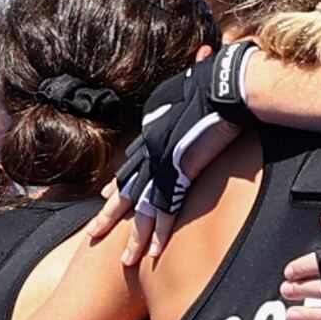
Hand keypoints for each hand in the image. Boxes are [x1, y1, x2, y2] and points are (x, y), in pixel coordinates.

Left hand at [109, 46, 255, 260]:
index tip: (107, 197)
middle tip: (93, 234)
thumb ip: (199, 79)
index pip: (133, 162)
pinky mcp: (180, 173)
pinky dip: (161, 234)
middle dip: (110, 215)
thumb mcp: (201, 82)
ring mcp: (163, 162)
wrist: (227, 84)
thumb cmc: (220, 80)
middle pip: (127, 188)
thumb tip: (208, 58)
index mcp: (154, 129)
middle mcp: (151, 147)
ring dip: (134, 236)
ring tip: (124, 260)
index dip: (120, 183)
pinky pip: (167, 211)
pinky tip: (153, 253)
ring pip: (143, 208)